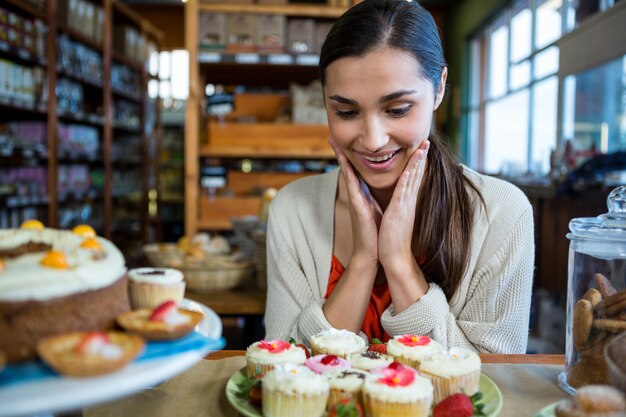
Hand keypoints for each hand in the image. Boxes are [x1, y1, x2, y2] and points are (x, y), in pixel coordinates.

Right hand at [329, 138, 379, 266]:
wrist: (372, 252)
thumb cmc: (374, 232)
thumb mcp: (373, 210)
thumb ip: (370, 199)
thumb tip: (370, 190)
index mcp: (362, 195)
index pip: (354, 171)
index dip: (349, 157)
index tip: (343, 143)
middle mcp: (356, 195)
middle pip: (347, 169)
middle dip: (339, 153)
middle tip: (331, 137)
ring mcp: (355, 201)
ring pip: (347, 175)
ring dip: (341, 159)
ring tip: (335, 145)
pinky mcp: (358, 208)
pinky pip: (353, 188)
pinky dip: (350, 176)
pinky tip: (346, 166)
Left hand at [378, 140, 428, 276]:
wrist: (395, 257)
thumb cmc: (392, 239)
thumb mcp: (396, 217)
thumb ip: (399, 207)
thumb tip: (399, 200)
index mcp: (406, 202)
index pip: (412, 177)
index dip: (417, 163)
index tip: (420, 149)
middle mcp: (408, 201)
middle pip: (416, 174)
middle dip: (421, 157)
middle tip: (426, 141)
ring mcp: (405, 205)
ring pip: (412, 179)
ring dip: (417, 163)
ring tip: (422, 147)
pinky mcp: (399, 211)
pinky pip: (403, 192)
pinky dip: (407, 179)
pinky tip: (410, 169)